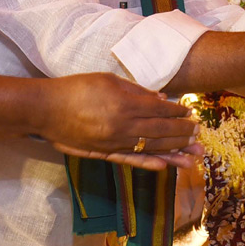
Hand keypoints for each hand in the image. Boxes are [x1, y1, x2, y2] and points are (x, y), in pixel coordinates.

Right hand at [41, 73, 198, 170]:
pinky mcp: (104, 153)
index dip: (178, 114)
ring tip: (193, 157)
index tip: (191, 115)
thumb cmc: (75, 89)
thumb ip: (136, 90)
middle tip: (199, 136)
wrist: (45, 109)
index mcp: (125, 104)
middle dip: (183, 134)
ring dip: (174, 153)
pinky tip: (164, 165)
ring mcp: (114, 142)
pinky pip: (130, 160)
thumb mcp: (107, 80)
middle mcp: (123, 126)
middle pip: (161, 132)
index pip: (160, 111)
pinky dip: (148, 163)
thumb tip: (162, 98)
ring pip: (150, 149)